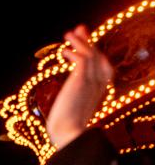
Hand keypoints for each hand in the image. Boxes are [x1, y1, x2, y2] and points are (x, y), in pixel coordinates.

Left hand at [47, 25, 113, 148]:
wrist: (67, 135)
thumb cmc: (67, 128)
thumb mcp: (72, 110)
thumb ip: (72, 102)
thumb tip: (65, 105)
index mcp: (98, 90)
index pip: (101, 65)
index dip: (94, 51)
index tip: (83, 42)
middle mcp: (98, 84)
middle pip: (98, 55)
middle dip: (88, 41)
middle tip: (78, 29)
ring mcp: (91, 82)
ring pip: (91, 55)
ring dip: (79, 42)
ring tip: (68, 34)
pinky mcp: (81, 82)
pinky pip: (82, 60)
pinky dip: (73, 53)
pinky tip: (63, 51)